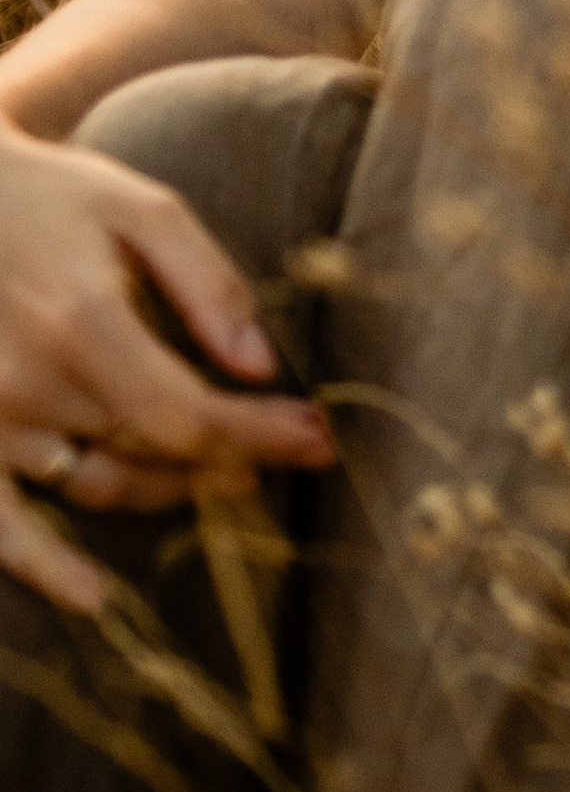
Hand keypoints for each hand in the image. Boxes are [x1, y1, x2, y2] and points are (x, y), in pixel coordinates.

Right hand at [0, 125, 333, 613]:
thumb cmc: (48, 196)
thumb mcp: (139, 209)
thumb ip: (207, 283)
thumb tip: (259, 364)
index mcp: (80, 323)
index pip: (191, 418)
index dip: (260, 437)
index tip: (318, 437)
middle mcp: (29, 386)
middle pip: (155, 454)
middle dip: (235, 455)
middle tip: (297, 445)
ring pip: (100, 484)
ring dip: (170, 491)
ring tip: (226, 476)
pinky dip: (43, 565)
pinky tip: (91, 596)